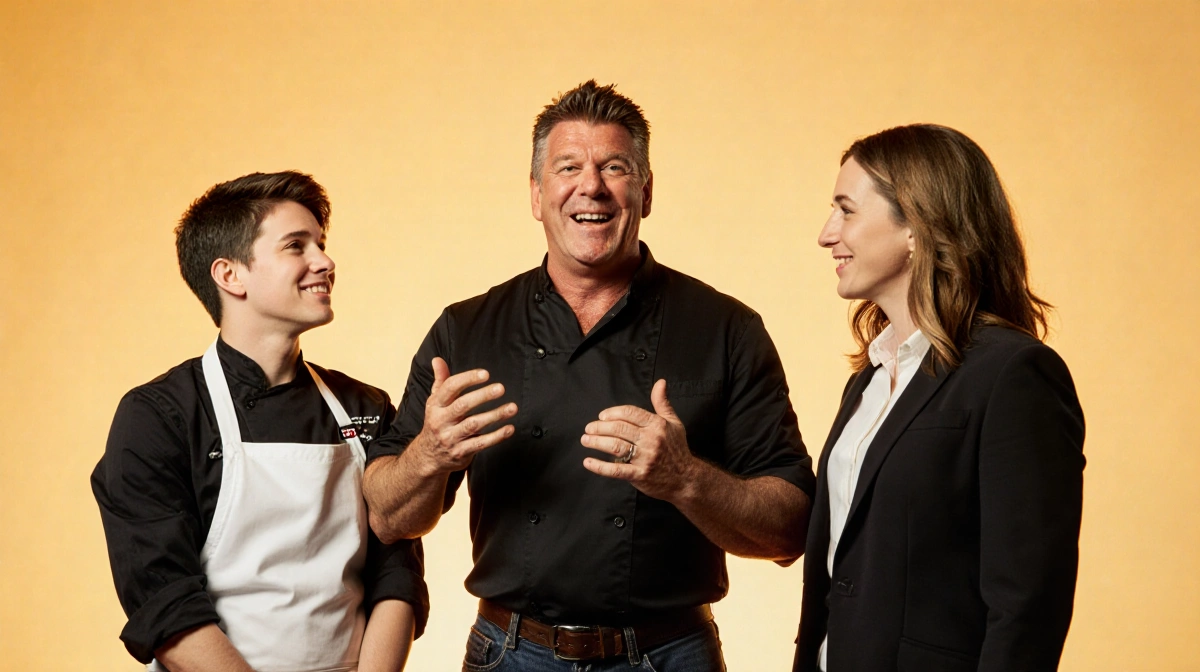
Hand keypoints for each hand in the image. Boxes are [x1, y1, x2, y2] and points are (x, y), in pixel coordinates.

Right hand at [410, 357, 516, 475]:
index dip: (468, 379)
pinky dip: (497, 436)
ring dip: (495, 415)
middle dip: (483, 396)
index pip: (450, 388)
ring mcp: (450, 437)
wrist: (428, 457)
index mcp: (436, 405)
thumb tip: (437, 359)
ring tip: (512, 408)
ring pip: (474, 425)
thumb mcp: (435, 402)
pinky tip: (509, 428)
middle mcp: (441, 420)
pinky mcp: (461, 452)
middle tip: (501, 388)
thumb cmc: (437, 423)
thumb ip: (441, 380)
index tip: (485, 374)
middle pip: (462, 405)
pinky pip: (481, 444)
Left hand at [581, 379, 698, 501]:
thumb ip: (662, 402)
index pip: (630, 413)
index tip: (602, 416)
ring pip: (615, 446)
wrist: (686, 478)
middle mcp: (651, 440)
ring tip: (585, 440)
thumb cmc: (677, 449)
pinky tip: (588, 462)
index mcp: (657, 425)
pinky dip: (599, 466)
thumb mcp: (673, 423)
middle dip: (600, 427)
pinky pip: (616, 470)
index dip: (612, 413)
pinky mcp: (640, 475)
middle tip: (589, 428)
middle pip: (619, 428)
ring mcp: (645, 458)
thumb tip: (660, 382)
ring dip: (596, 442)